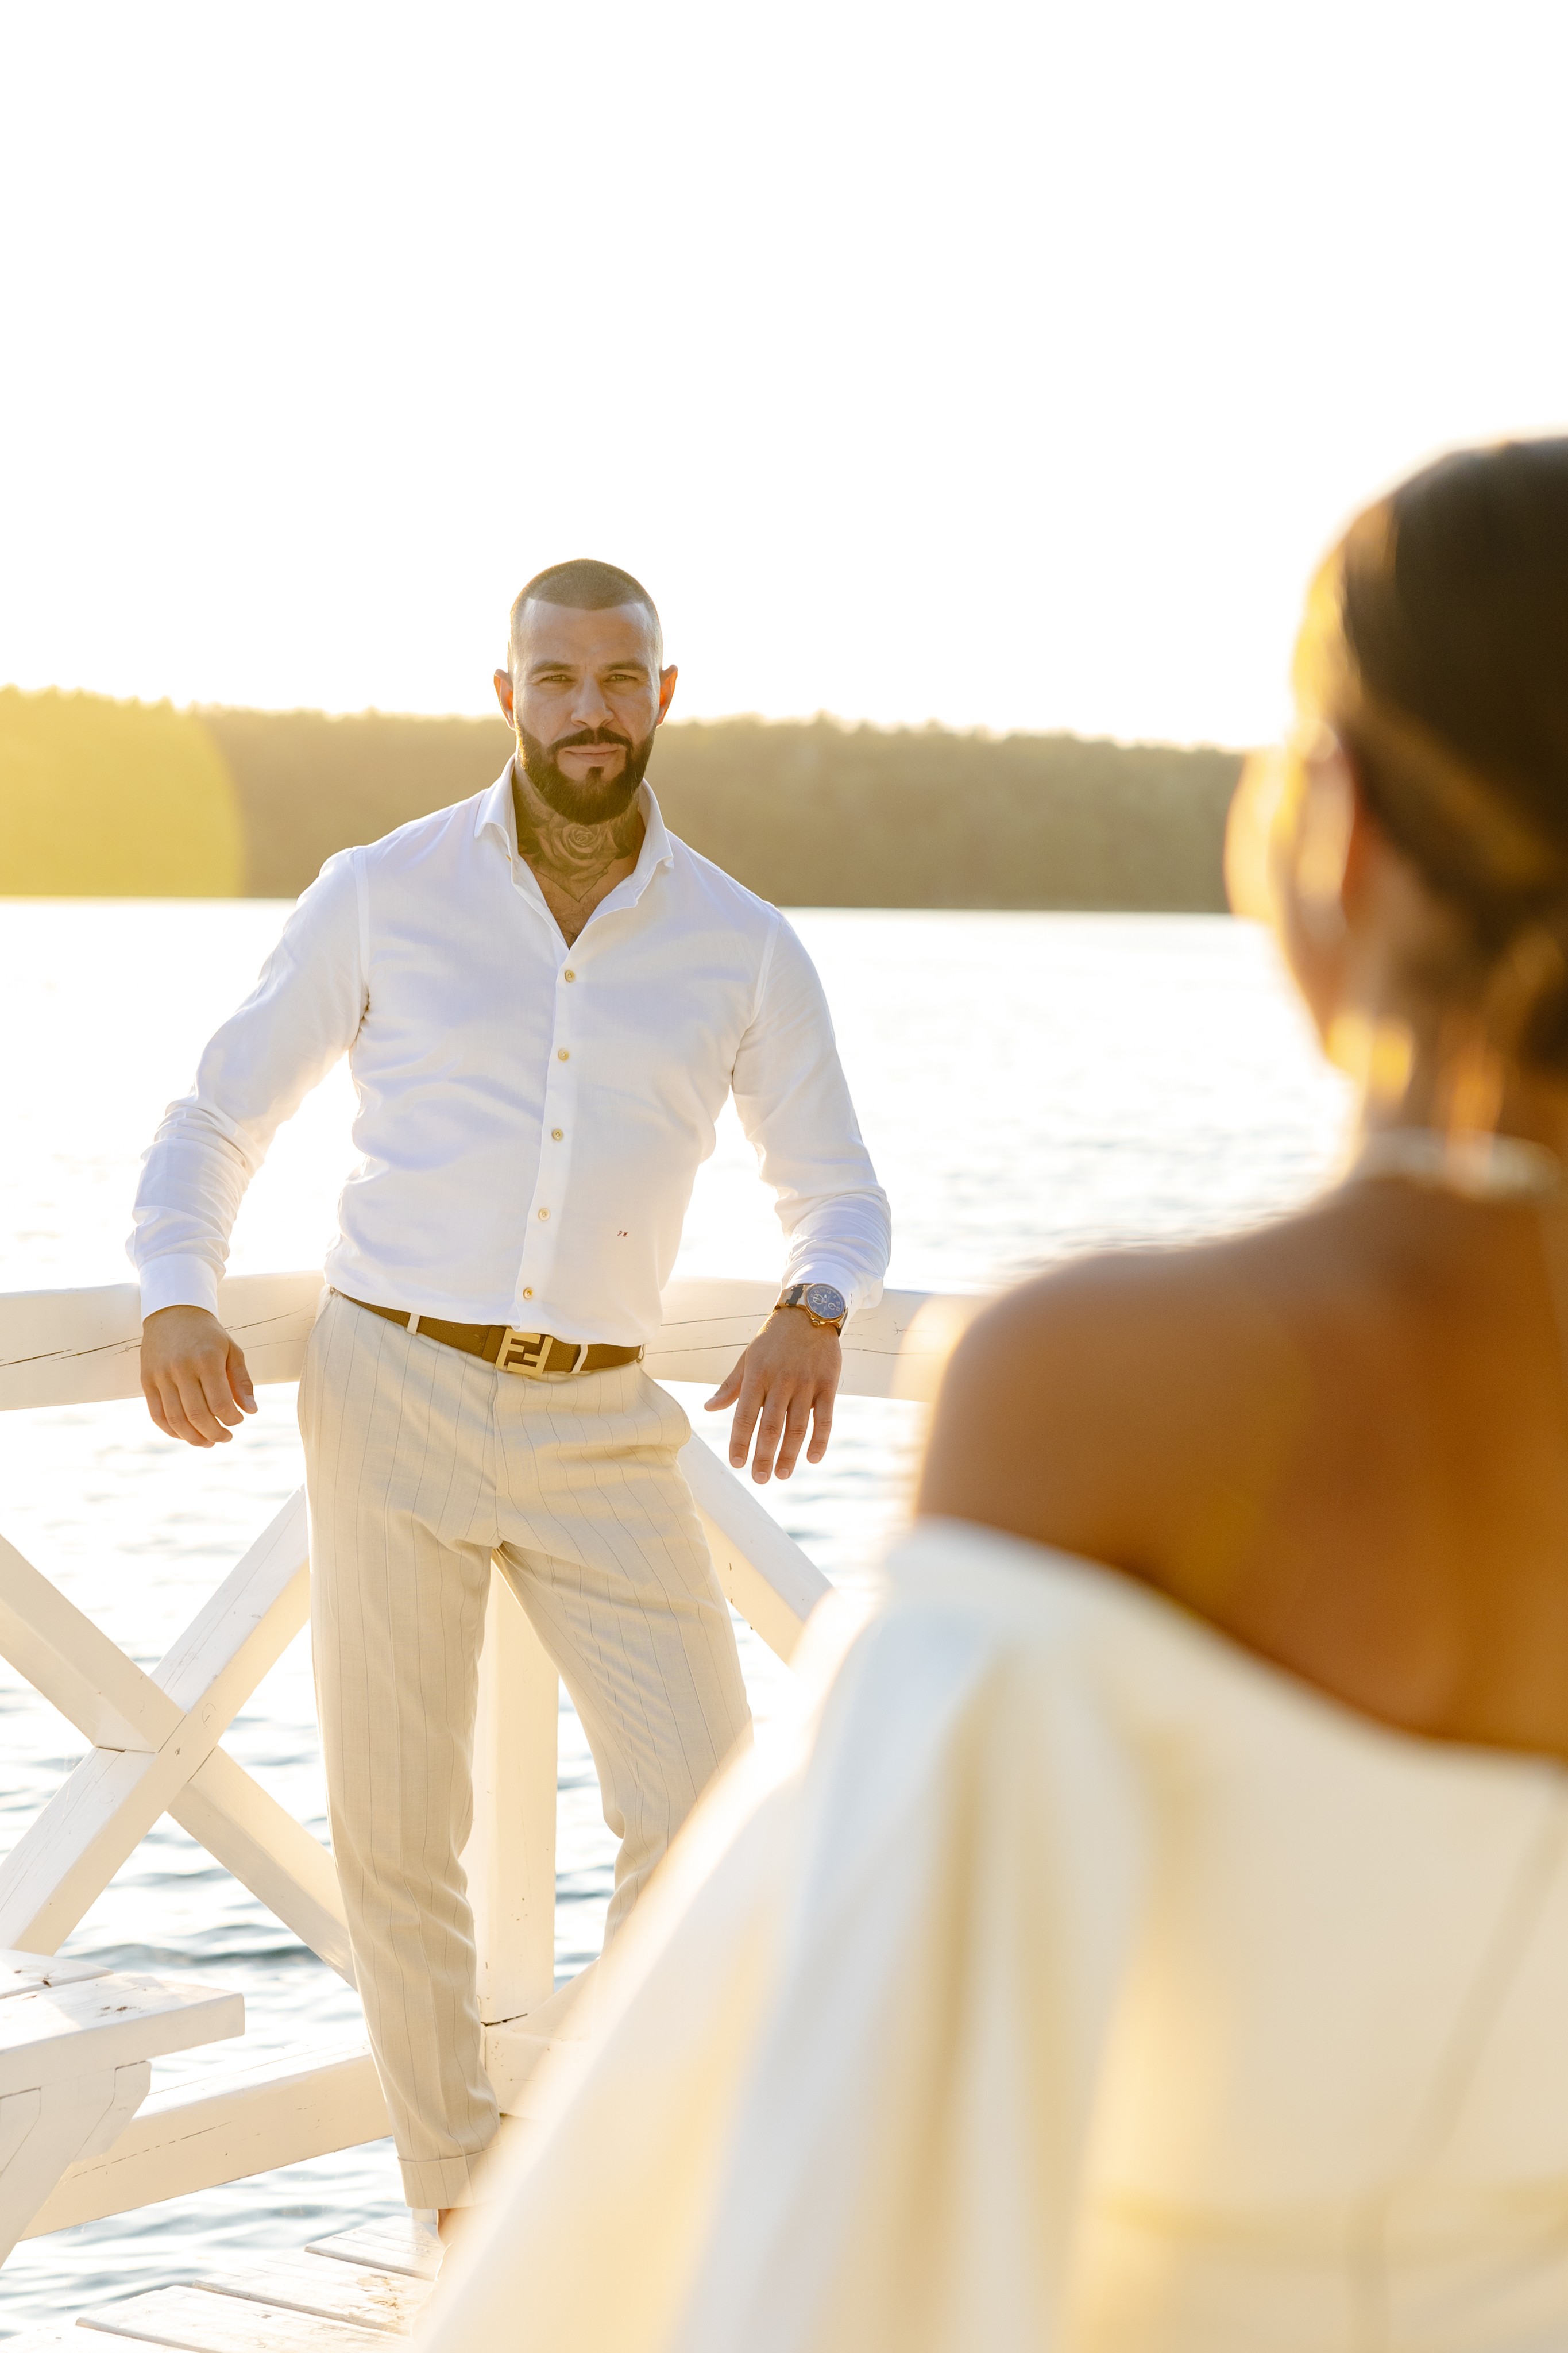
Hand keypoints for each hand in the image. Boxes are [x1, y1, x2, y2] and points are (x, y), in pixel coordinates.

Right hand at [141, 1305, 256, 1447]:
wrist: (173, 1312)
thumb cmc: (208, 1334)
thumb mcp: (232, 1351)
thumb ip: (242, 1382)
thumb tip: (251, 1411)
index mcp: (207, 1360)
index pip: (220, 1404)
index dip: (231, 1420)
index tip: (238, 1421)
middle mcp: (181, 1369)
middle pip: (197, 1416)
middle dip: (215, 1434)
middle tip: (225, 1438)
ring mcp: (161, 1376)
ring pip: (176, 1420)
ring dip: (193, 1438)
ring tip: (207, 1442)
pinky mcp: (146, 1381)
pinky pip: (157, 1415)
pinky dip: (171, 1430)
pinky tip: (185, 1434)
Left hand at [704, 1308, 840, 1483]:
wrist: (810, 1312)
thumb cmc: (773, 1339)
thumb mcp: (748, 1358)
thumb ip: (731, 1386)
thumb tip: (708, 1408)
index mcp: (757, 1375)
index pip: (745, 1415)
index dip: (740, 1441)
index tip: (736, 1464)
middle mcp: (781, 1381)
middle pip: (771, 1426)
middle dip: (764, 1455)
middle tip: (759, 1479)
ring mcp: (806, 1383)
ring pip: (797, 1425)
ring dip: (790, 1454)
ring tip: (783, 1475)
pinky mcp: (828, 1383)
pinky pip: (825, 1416)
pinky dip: (820, 1439)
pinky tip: (813, 1458)